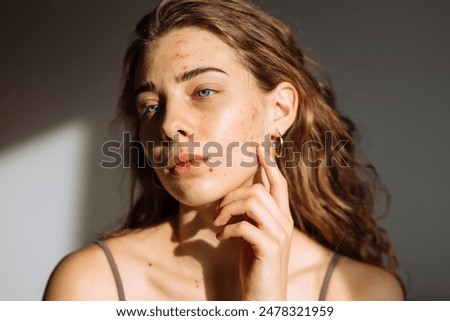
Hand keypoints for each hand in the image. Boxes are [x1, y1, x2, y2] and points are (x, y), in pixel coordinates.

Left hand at [214, 145, 293, 299]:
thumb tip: (238, 198)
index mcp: (281, 218)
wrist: (264, 296)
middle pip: (259, 190)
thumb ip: (252, 217)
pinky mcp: (269, 248)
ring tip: (218, 223)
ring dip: (228, 210)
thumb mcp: (255, 236)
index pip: (279, 184)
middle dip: (233, 196)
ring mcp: (279, 235)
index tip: (259, 147)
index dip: (270, 164)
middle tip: (218, 211)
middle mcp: (284, 223)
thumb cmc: (256, 264)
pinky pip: (244, 226)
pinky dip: (227, 229)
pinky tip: (222, 238)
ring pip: (252, 203)